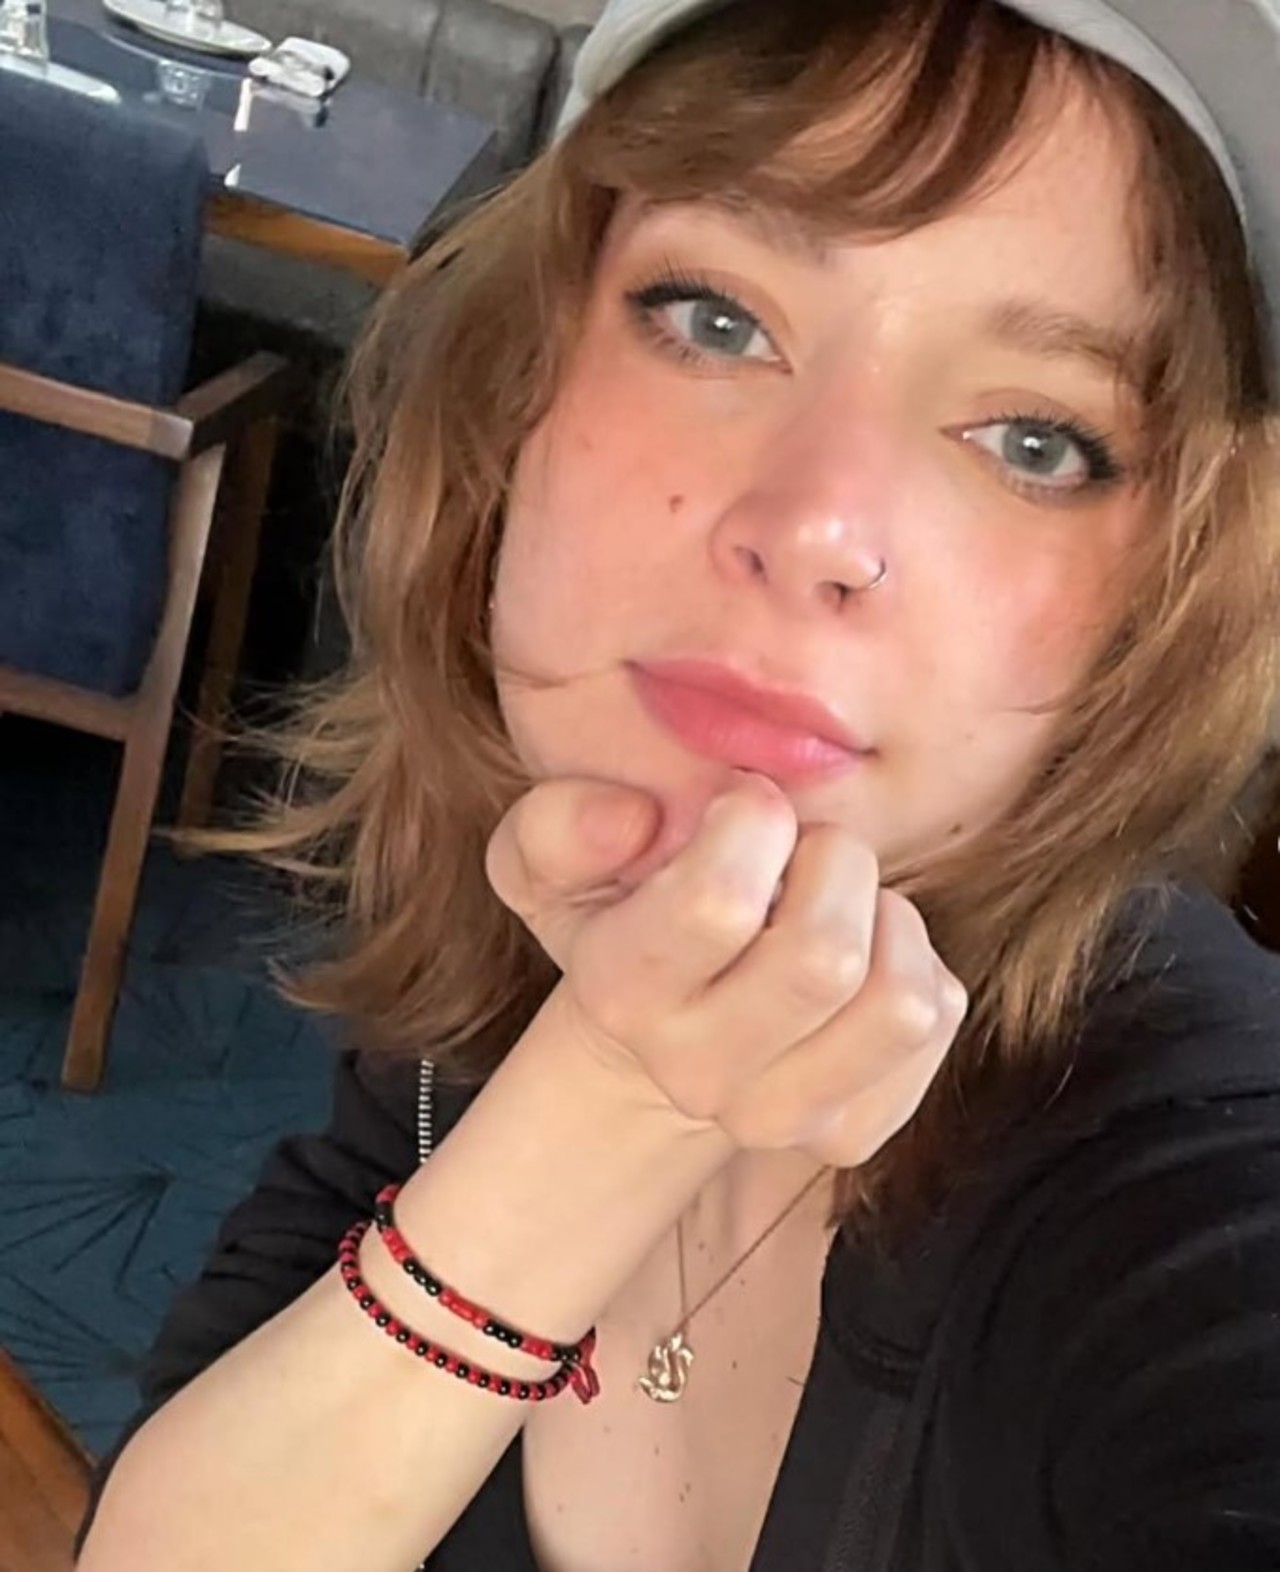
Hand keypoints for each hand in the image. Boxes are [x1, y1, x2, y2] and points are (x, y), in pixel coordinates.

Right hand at [486, 775, 966, 1166]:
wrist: (652, 1042)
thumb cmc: (620, 918)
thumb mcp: (550, 863)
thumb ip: (557, 825)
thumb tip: (635, 819)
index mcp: (621, 993)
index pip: (718, 903)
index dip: (755, 824)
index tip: (749, 808)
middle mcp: (696, 1074)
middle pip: (824, 955)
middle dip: (836, 861)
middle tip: (808, 847)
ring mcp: (778, 1119)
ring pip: (899, 1002)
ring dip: (888, 918)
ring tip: (842, 903)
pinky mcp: (851, 1135)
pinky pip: (938, 1020)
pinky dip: (920, 962)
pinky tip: (865, 957)